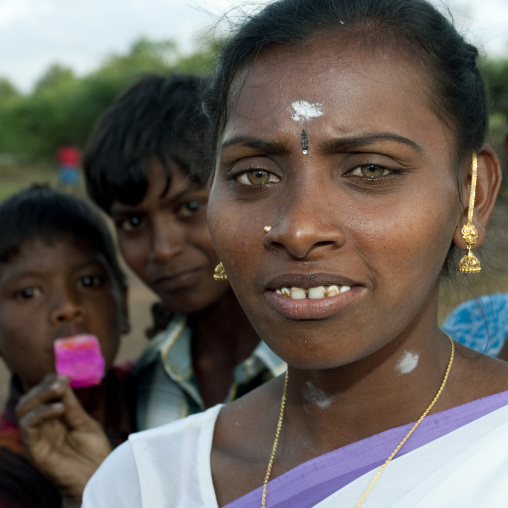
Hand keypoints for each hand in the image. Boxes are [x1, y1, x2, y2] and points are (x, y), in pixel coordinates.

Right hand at [16, 374, 111, 504]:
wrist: (97, 479)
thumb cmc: (94, 453)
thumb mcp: (85, 422)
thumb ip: (72, 405)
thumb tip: (62, 380)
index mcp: (54, 420)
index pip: (42, 395)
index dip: (50, 382)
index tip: (67, 375)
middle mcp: (43, 428)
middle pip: (30, 400)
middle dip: (43, 386)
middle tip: (61, 381)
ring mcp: (37, 438)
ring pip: (24, 410)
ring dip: (40, 395)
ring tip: (59, 389)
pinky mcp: (35, 450)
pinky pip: (29, 426)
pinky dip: (41, 412)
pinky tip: (60, 408)